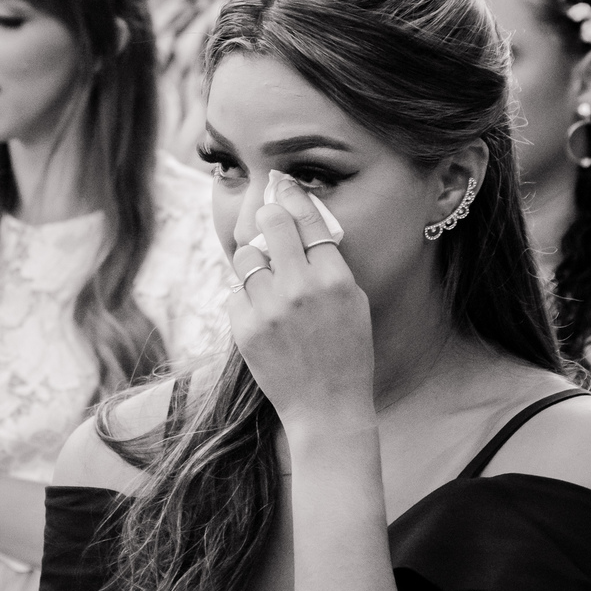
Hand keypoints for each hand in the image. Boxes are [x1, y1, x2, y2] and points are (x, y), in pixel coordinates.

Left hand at [229, 179, 374, 432]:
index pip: (306, 219)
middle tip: (266, 214)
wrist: (327, 407)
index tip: (282, 183)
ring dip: (254, 260)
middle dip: (267, 215)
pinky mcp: (244, 328)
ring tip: (267, 276)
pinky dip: (247, 298)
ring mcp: (268, 308)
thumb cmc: (347, 353)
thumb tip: (300, 225)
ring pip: (246, 257)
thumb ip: (328, 264)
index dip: (292, 196)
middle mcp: (299, 288)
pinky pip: (237, 293)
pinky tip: (264, 315)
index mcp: (334, 279)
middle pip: (269, 224)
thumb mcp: (353, 302)